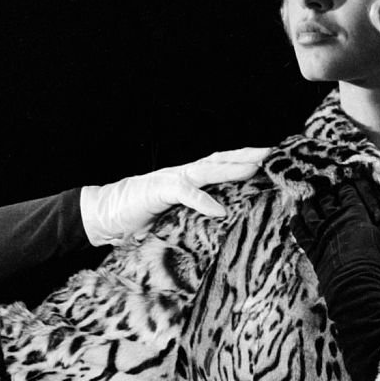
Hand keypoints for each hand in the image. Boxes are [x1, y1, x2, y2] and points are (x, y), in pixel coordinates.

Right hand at [81, 147, 269, 244]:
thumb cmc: (140, 217)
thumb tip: (222, 226)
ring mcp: (170, 179)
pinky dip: (202, 200)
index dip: (244, 161)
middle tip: (274, 154)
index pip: (221, 165)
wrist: (105, 214)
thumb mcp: (175, 217)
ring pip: (206, 169)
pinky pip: (184, 192)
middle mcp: (183, 174)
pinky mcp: (157, 190)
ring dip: (231, 168)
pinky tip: (218, 209)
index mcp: (189, 179)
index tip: (271, 160)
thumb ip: (195, 216)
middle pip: (220, 159)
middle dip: (247, 155)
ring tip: (255, 168)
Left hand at [288, 169, 379, 281]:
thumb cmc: (374, 259)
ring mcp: (321, 234)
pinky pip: (300, 233)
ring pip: (311, 213)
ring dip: (309, 205)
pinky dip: (297, 224)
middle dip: (326, 193)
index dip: (346, 187)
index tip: (345, 183)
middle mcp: (334, 220)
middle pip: (327, 201)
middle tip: (324, 188)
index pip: (348, 193)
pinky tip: (295, 218)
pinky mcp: (312, 249)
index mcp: (353, 214)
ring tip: (308, 199)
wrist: (354, 284)